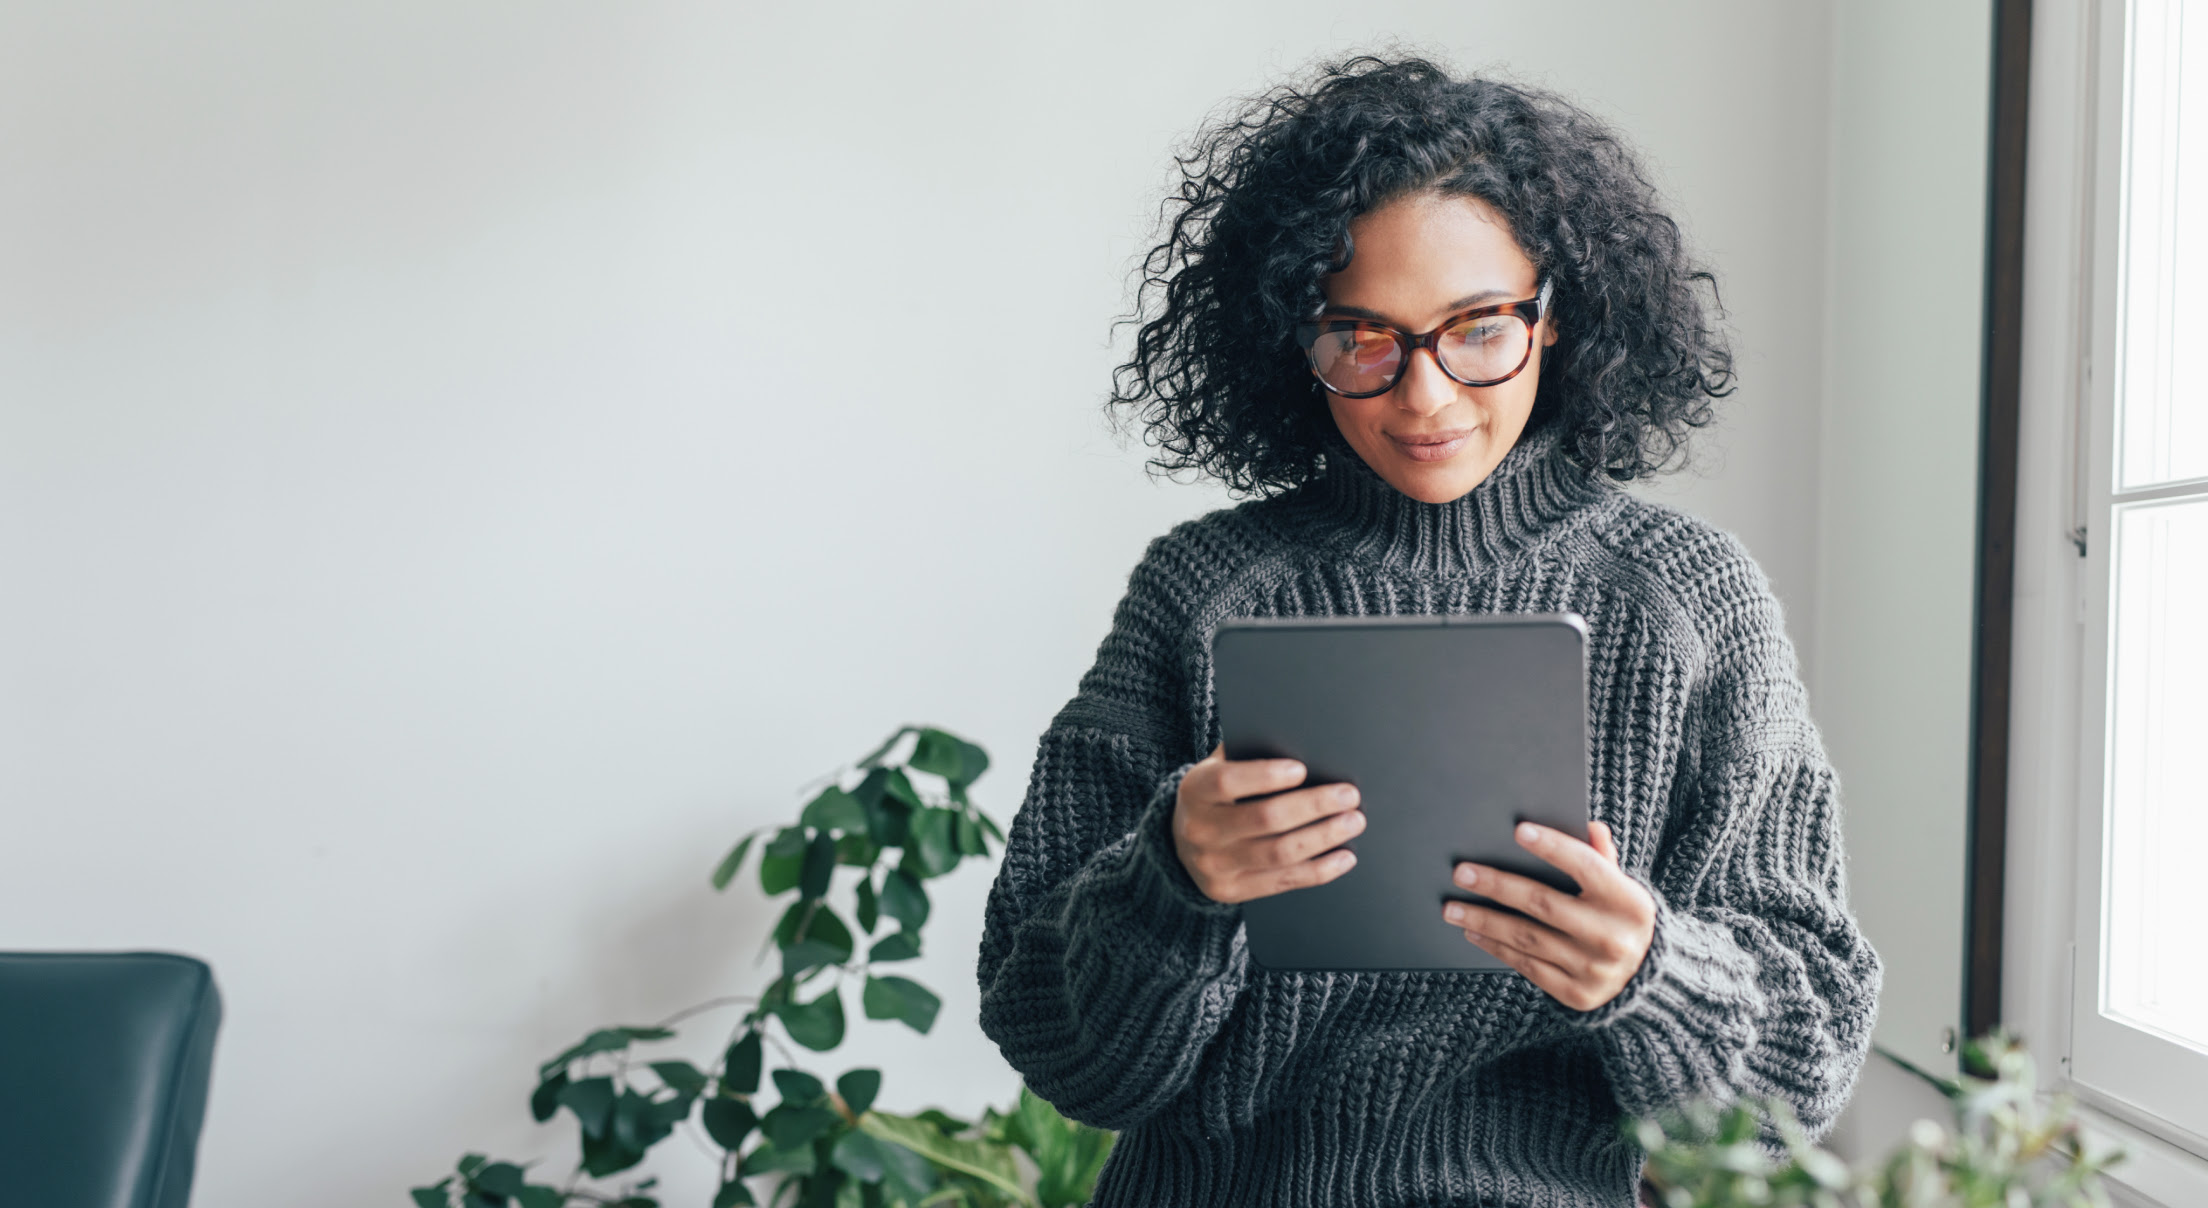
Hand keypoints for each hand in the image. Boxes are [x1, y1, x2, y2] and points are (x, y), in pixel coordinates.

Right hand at [1173, 745, 1364, 903]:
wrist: (1183, 843)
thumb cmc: (1217, 795)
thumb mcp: (1219, 769)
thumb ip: (1249, 756)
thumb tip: (1305, 749)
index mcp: (1194, 790)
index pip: (1227, 782)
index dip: (1265, 776)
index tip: (1302, 769)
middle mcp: (1199, 830)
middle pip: (1265, 819)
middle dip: (1314, 806)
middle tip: (1349, 795)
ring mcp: (1214, 866)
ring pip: (1279, 853)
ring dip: (1324, 837)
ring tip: (1353, 822)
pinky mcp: (1230, 891)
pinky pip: (1283, 881)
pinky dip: (1319, 870)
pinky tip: (1344, 857)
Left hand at [1442, 820, 1655, 1010]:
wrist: (1645, 979)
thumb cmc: (1620, 918)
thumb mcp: (1622, 887)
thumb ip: (1602, 858)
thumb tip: (1589, 827)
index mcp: (1629, 902)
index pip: (1586, 866)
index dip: (1553, 847)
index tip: (1518, 830)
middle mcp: (1612, 937)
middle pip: (1544, 904)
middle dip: (1498, 886)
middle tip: (1462, 872)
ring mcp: (1593, 969)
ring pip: (1527, 938)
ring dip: (1484, 919)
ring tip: (1452, 906)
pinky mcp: (1576, 994)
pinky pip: (1527, 966)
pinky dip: (1496, 947)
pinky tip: (1473, 931)